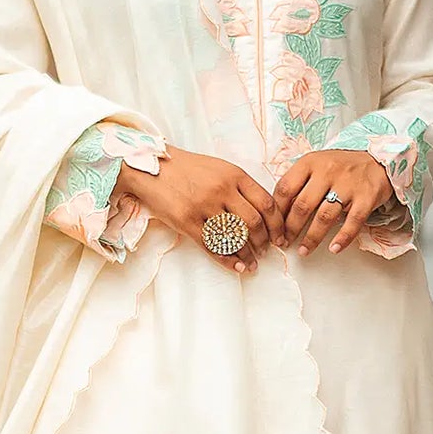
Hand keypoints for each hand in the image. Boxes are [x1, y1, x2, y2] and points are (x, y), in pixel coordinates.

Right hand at [118, 147, 286, 272]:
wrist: (152, 166)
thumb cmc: (188, 169)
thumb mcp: (219, 168)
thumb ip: (240, 186)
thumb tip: (263, 213)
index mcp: (234, 175)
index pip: (267, 203)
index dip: (277, 225)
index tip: (280, 237)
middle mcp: (222, 190)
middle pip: (254, 223)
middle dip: (263, 242)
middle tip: (265, 251)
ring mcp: (203, 206)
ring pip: (235, 237)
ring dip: (247, 255)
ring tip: (251, 263)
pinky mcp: (186, 221)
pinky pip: (212, 246)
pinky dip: (228, 260)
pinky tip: (236, 266)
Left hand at [273, 149, 394, 254]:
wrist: (378, 161)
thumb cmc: (342, 167)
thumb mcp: (317, 165)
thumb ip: (299, 183)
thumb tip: (279, 212)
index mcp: (311, 162)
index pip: (286, 188)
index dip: (277, 211)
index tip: (273, 227)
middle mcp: (328, 171)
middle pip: (302, 205)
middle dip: (291, 229)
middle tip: (285, 242)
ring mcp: (348, 184)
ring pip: (324, 217)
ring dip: (312, 238)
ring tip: (304, 250)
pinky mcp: (366, 197)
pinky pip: (353, 222)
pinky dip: (343, 238)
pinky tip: (334, 248)